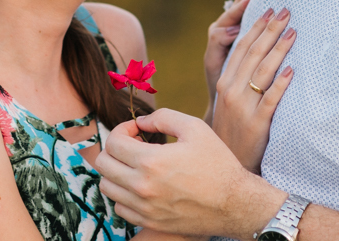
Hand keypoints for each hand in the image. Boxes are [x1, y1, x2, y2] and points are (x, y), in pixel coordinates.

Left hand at [97, 109, 284, 238]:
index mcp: (151, 161)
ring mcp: (144, 208)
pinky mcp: (150, 222)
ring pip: (107, 187)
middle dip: (114, 148)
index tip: (136, 130)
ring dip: (115, 171)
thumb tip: (140, 122)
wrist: (235, 203)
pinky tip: (140, 184)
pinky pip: (119, 207)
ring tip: (134, 164)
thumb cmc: (217, 163)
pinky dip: (123, 193)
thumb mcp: (194, 128)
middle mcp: (142, 187)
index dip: (122, 129)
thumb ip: (163, 117)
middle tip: (133, 145)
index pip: (113, 142)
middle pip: (103, 164)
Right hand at [211, 5, 294, 171]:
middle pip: (252, 54)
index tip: (269, 9)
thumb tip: (259, 52)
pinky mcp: (257, 124)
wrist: (226, 164)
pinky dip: (281, 84)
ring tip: (293, 32)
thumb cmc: (232, 130)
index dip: (255, 27)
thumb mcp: (229, 101)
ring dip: (279, 49)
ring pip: (262, 72)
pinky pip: (271, 100)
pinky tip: (291, 70)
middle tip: (286, 11)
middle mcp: (231, 91)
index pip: (240, 47)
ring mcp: (243, 107)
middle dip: (270, 30)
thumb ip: (240, 78)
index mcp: (224, 82)